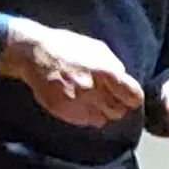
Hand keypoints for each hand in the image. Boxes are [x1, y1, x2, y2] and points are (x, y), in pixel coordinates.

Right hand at [0, 17, 143, 125]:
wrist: (34, 54)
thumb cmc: (66, 47)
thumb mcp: (96, 48)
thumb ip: (113, 65)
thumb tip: (123, 78)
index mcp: (105, 73)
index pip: (133, 97)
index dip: (133, 97)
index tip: (129, 96)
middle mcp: (94, 92)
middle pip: (119, 112)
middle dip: (117, 105)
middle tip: (109, 98)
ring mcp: (79, 104)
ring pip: (103, 120)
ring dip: (102, 112)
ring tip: (93, 101)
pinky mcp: (65, 113)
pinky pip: (86, 122)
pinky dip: (87, 116)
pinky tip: (81, 103)